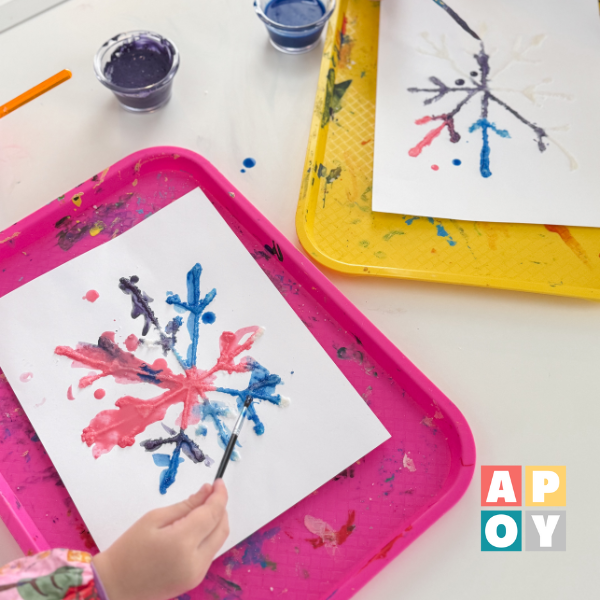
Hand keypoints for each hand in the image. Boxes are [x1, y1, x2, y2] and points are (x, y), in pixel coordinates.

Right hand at [92, 480, 228, 599]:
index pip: (212, 514)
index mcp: (182, 542)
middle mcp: (195, 561)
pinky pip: (210, 552)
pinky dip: (209, 536)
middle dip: (220, 507)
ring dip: (216, 522)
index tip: (218, 482)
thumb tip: (207, 491)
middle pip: (221, 528)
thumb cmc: (129, 549)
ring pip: (219, 540)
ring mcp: (197, 574)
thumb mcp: (154, 518)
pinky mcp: (195, 580)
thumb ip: (186, 505)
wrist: (116, 586)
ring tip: (202, 508)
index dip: (219, 495)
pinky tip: (197, 527)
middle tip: (210, 493)